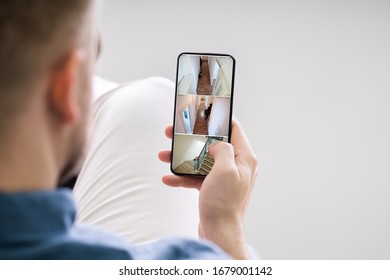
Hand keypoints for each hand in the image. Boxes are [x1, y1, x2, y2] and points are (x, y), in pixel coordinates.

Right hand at [158, 119, 257, 258]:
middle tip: (173, 132)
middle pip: (212, 144)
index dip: (219, 118)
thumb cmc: (224, 203)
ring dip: (181, 157)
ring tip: (163, 155)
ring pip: (201, 160)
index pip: (234, 129)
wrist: (218, 233)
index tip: (203, 112)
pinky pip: (196, 177)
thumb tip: (216, 143)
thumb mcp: (225, 169)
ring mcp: (223, 178)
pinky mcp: (212, 189)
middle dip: (191, 139)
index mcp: (244, 158)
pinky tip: (168, 178)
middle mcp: (235, 166)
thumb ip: (222, 149)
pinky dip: (182, 177)